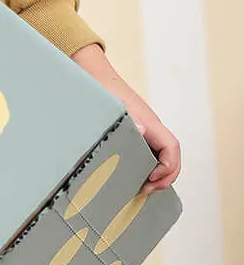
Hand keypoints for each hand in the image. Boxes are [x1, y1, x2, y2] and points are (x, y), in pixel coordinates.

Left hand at [71, 44, 180, 188]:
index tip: (151, 178)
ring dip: (157, 173)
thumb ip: (127, 118)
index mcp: (150, 123)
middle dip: (165, 176)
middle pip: (172, 155)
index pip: (172, 147)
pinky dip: (146, 166)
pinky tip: (131, 176)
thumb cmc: (102, 90)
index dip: (168, 167)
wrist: (93, 75)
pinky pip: (148, 151)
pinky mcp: (134, 132)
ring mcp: (144, 130)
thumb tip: (142, 130)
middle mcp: (151, 127)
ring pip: (161, 154)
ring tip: (140, 187)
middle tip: (145, 190)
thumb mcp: (113, 106)